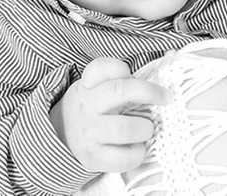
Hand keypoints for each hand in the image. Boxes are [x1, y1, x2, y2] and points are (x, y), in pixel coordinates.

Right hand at [50, 57, 170, 172]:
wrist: (61, 134)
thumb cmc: (93, 108)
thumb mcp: (96, 87)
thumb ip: (118, 81)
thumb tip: (154, 89)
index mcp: (88, 85)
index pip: (101, 67)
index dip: (121, 68)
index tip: (133, 74)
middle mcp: (87, 106)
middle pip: (120, 91)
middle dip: (149, 93)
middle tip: (165, 98)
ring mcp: (89, 133)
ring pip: (124, 128)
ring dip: (145, 128)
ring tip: (147, 129)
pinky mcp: (93, 157)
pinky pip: (122, 158)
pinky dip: (137, 154)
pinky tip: (138, 149)